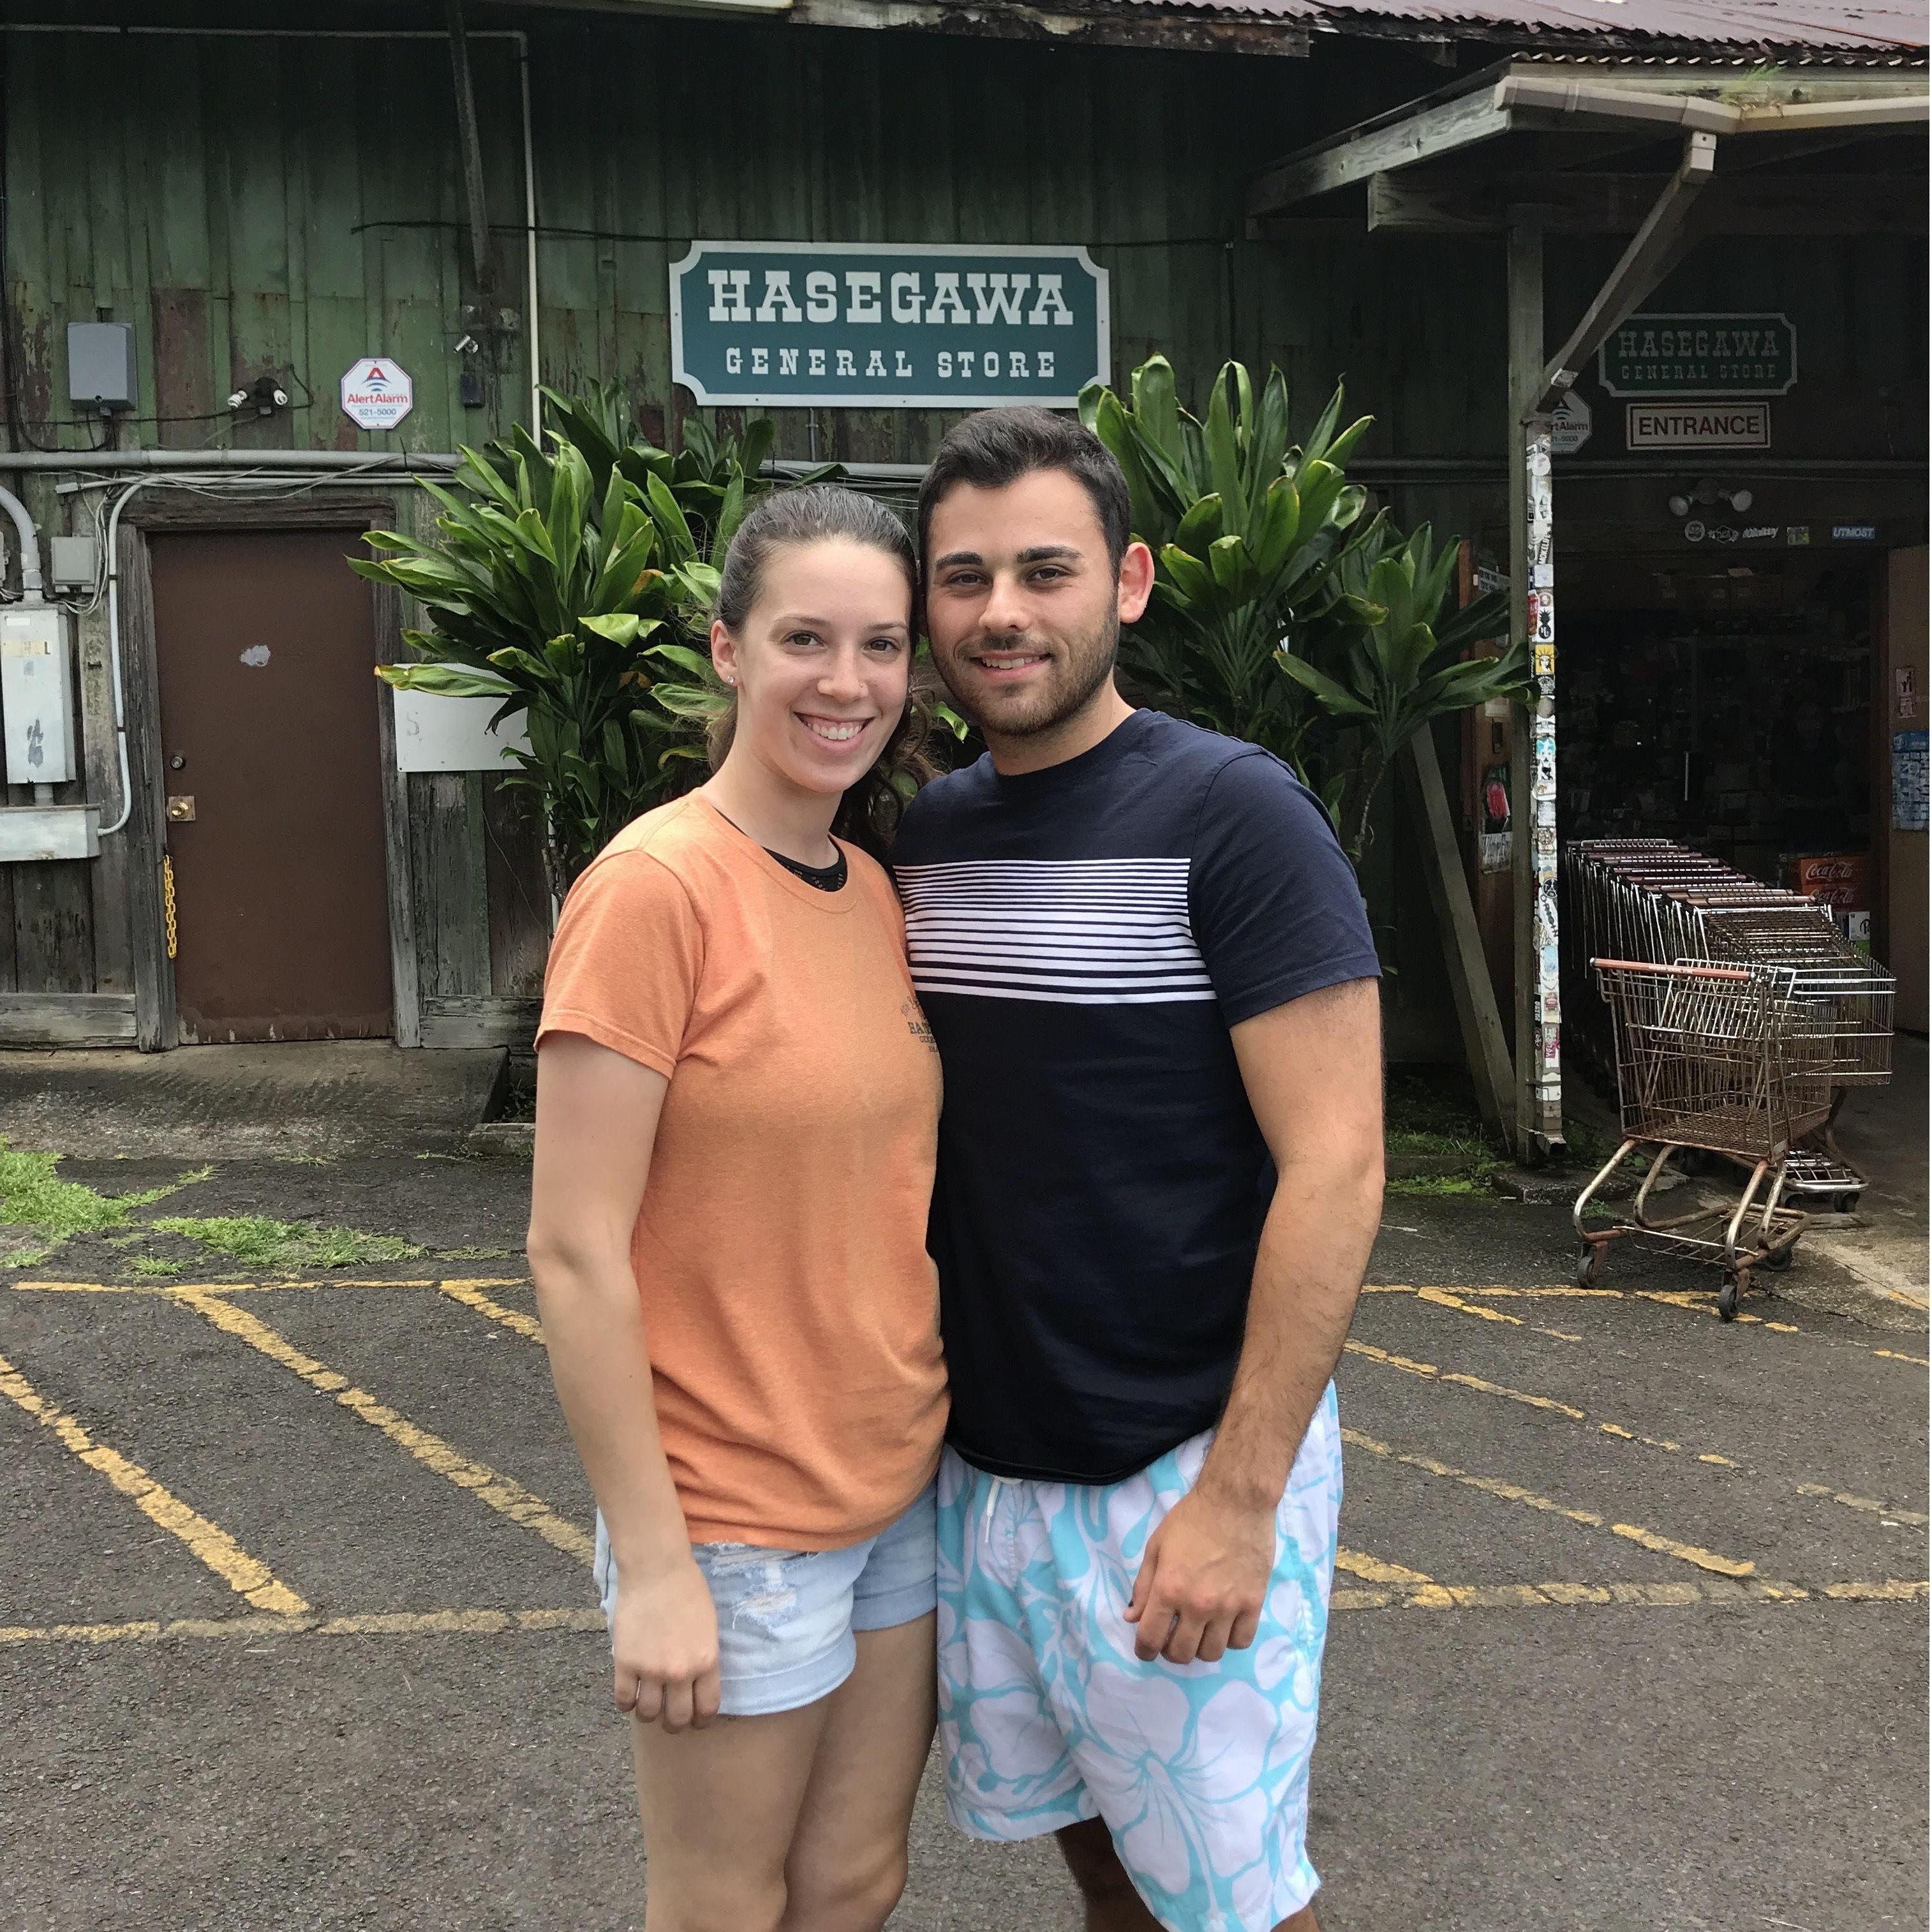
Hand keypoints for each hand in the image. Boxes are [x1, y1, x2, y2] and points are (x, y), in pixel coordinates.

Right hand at [610, 1551, 721, 1732]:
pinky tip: (630, 1696)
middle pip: (678, 1718)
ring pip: (649, 1714)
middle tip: (670, 1719)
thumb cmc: (687, 1590)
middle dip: (675, 1724)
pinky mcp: (626, 1663)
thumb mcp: (709, 1627)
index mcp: (706, 1661)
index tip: (696, 1721)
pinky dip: (626, 1704)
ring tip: (648, 1706)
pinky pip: (624, 1700)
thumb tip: (697, 1684)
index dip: (701, 1720)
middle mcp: (680, 1671)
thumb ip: (704, 1658)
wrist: (657, 1570)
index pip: (707, 1708)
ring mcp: (651, 1669)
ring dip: (649, 1715)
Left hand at [1123, 1486, 1274, 1665]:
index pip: (1150, 1639)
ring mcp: (1228, 1607)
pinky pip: (1241, 1641)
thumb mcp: (1156, 1546)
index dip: (1144, 1650)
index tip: (1146, 1649)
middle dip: (1170, 1651)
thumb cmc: (1191, 1519)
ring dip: (1199, 1648)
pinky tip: (1223, 1626)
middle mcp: (1198, 1605)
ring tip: (1198, 1632)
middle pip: (1181, 1653)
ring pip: (1212, 1653)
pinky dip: (1229, 1640)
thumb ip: (1143, 1585)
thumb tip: (1132, 1617)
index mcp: (1169, 1589)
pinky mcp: (1253, 1603)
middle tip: (1172, 1636)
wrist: (1236, 1501)